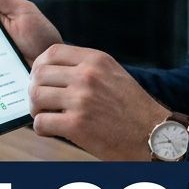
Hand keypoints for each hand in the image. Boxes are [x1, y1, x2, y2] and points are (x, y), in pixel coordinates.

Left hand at [29, 44, 170, 160]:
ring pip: (36, 97)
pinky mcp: (76, 125)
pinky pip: (41, 123)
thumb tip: (52, 70)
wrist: (153, 136)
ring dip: (36, 109)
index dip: (39, 65)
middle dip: (35, 89)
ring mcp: (81, 100)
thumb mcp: (113, 74)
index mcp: (96, 60)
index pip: (52, 52)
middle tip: (41, 102)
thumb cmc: (133, 109)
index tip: (40, 78)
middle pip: (39, 74)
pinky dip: (42, 129)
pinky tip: (53, 130)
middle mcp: (87, 76)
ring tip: (47, 116)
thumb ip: (87, 68)